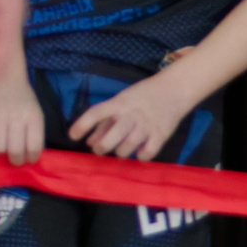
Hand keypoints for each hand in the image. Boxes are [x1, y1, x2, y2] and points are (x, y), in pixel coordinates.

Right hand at [0, 72, 45, 165]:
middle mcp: (16, 116)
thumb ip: (34, 132)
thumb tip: (30, 156)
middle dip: (16, 160)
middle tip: (14, 159)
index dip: (31, 158)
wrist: (3, 74)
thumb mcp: (35, 111)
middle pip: (15, 150)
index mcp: (33, 116)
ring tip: (1, 145)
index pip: (34, 147)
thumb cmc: (22, 97)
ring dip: (0, 151)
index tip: (28, 159)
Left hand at [69, 68, 190, 159]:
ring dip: (121, 152)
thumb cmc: (141, 97)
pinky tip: (140, 152)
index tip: (72, 137)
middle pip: (112, 135)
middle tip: (99, 150)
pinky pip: (147, 153)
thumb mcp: (121, 102)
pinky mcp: (161, 134)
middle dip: (102, 147)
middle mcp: (131, 114)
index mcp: (119, 103)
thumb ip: (104, 122)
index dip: (82, 125)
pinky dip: (141, 156)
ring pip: (128, 147)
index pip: (96, 113)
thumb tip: (88, 141)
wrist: (174, 90)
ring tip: (121, 150)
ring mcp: (147, 125)